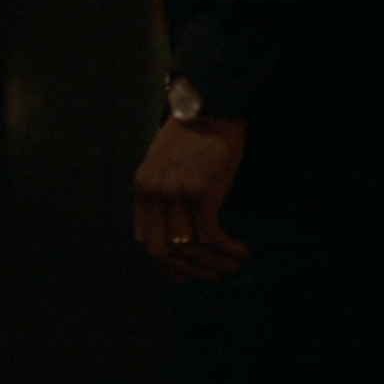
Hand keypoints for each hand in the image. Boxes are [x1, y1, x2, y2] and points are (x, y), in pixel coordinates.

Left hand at [132, 117, 248, 281]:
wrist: (210, 108)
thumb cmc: (192, 135)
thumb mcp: (164, 164)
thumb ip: (164, 194)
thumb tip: (178, 229)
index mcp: (142, 189)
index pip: (145, 241)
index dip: (165, 264)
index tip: (184, 272)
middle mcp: (154, 194)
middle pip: (164, 252)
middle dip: (189, 270)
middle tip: (211, 276)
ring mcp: (176, 194)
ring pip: (190, 248)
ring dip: (212, 263)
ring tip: (231, 265)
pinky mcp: (202, 193)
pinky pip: (211, 236)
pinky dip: (226, 249)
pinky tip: (240, 250)